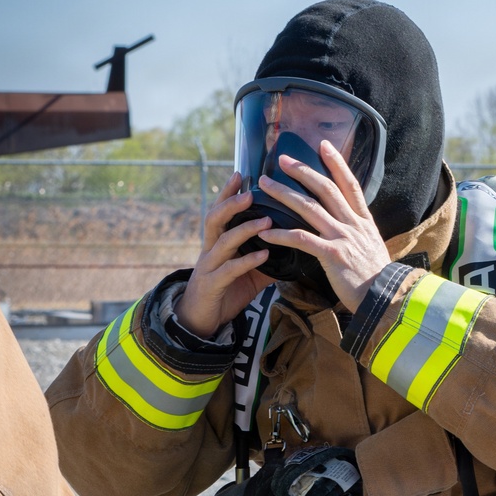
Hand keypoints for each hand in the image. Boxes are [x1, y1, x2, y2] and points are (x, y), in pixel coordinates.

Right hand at [175, 173, 273, 337]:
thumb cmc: (226, 291)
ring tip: (266, 220)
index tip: (241, 173)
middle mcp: (210, 250)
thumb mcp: (249, 272)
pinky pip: (229, 270)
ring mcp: (209, 267)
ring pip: (223, 241)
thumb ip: (267, 258)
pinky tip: (264, 254)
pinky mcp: (212, 285)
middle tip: (251, 191)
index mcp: (217, 242)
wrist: (201, 322)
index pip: (221, 211)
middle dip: (231, 203)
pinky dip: (247, 261)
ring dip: (245, 229)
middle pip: (215, 218)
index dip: (228, 192)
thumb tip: (294, 248)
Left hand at [256, 140, 390, 310]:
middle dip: (302, 171)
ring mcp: (342, 237)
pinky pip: (301, 239)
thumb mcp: (373, 248)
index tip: (324, 145)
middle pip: (325, 189)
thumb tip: (349, 225)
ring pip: (309, 208)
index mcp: (364, 221)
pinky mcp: (332, 255)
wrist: (387, 298)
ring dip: (284, 194)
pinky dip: (281, 234)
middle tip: (282, 159)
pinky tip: (265, 232)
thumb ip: (359, 233)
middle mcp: (353, 224)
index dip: (337, 163)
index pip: (350, 184)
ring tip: (265, 185)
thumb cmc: (377, 278)